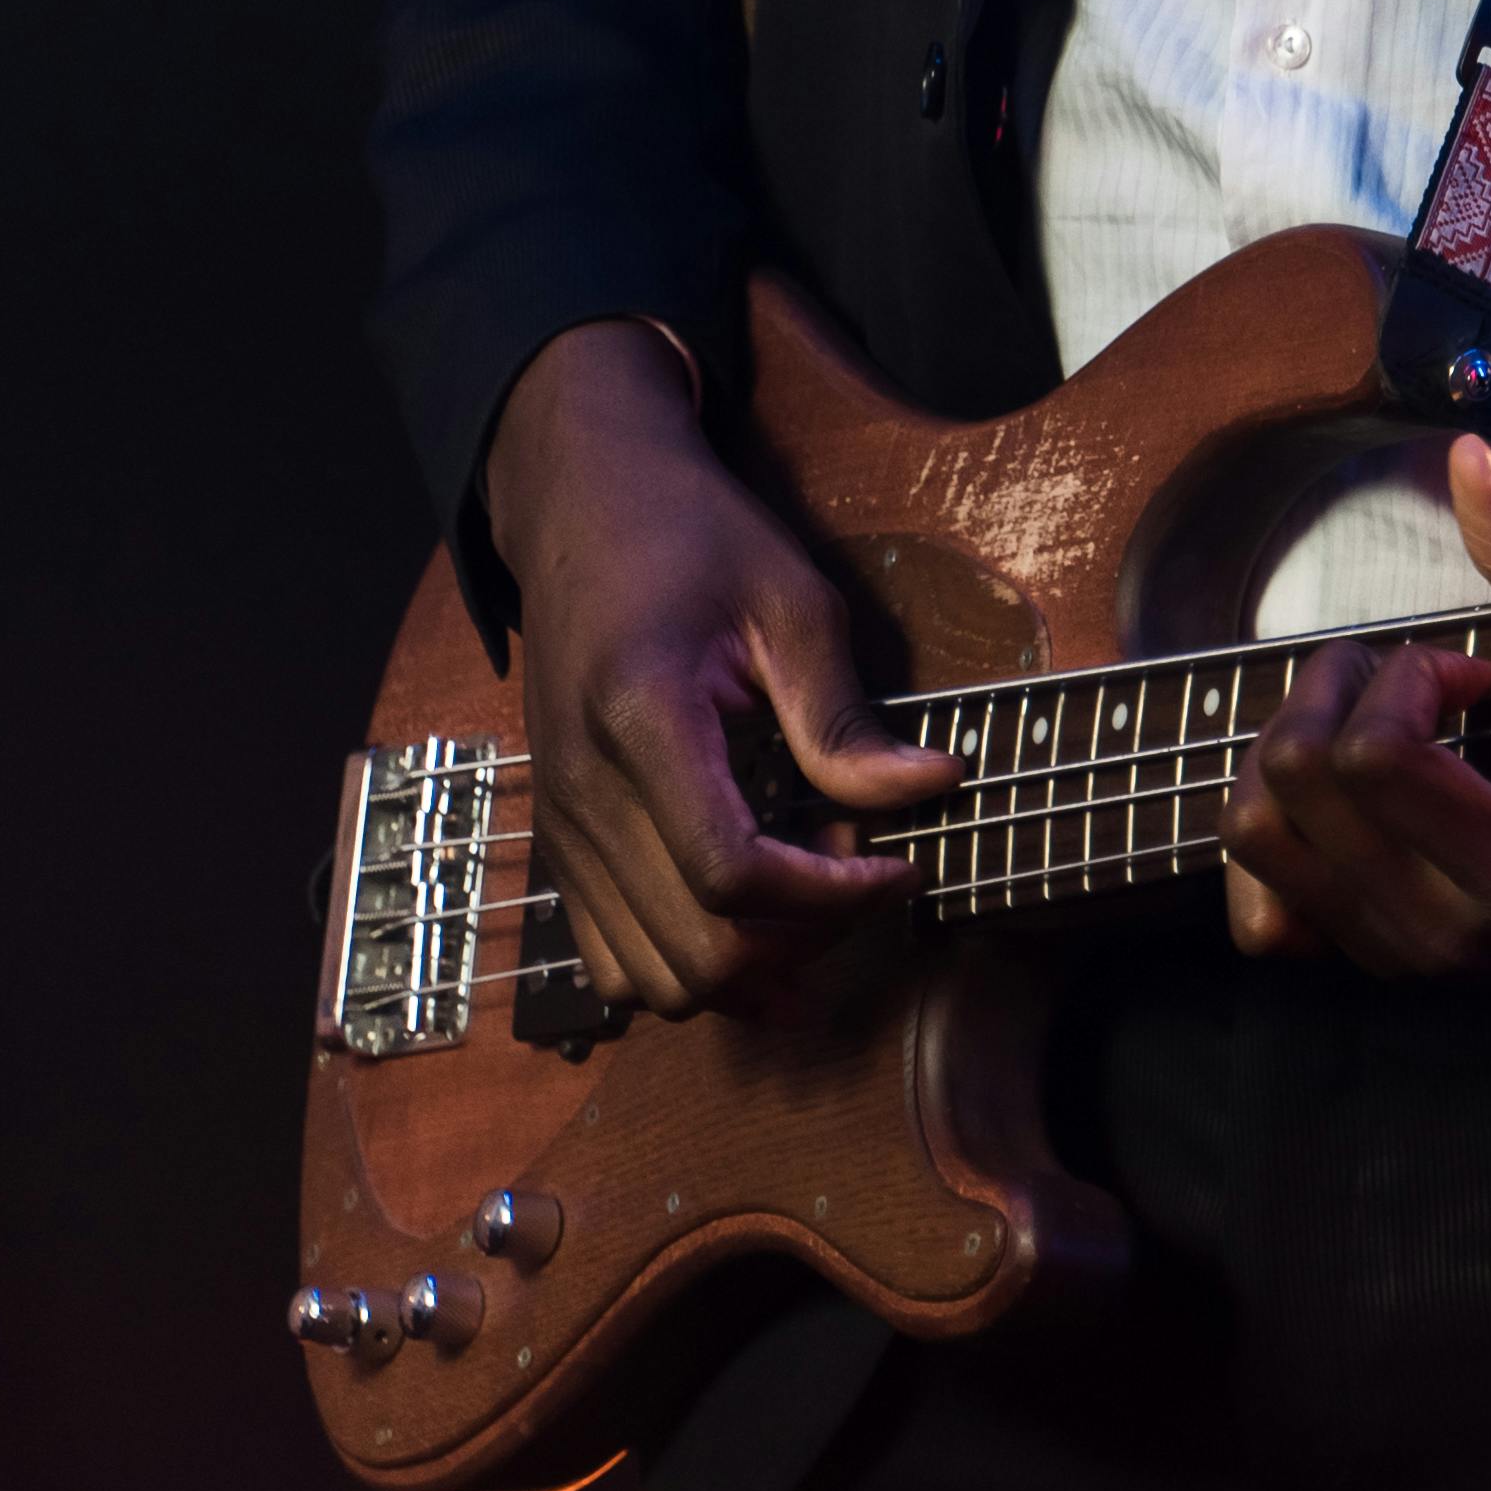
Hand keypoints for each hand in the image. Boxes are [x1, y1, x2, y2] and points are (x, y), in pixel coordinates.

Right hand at [480, 317, 956, 1015]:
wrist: (580, 510)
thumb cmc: (691, 541)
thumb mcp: (791, 602)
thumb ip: (845, 715)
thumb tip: (932, 787)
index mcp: (644, 721)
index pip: (731, 873)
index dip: (831, 897)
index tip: (901, 866)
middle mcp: (585, 793)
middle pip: (695, 949)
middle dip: (803, 940)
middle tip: (864, 876)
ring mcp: (561, 828)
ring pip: (651, 980)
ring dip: (750, 969)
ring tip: (814, 900)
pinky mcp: (558, 845)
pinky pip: (612, 964)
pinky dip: (690, 967)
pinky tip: (755, 920)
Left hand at [1219, 438, 1490, 992]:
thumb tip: (1466, 456)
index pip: (1373, 761)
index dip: (1409, 676)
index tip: (1473, 668)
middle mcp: (1440, 935)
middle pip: (1289, 789)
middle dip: (1333, 693)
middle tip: (1406, 674)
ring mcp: (1402, 959)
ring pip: (1252, 838)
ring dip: (1291, 750)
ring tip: (1369, 720)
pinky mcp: (1380, 961)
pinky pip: (1263, 914)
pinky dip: (1281, 834)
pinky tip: (1343, 789)